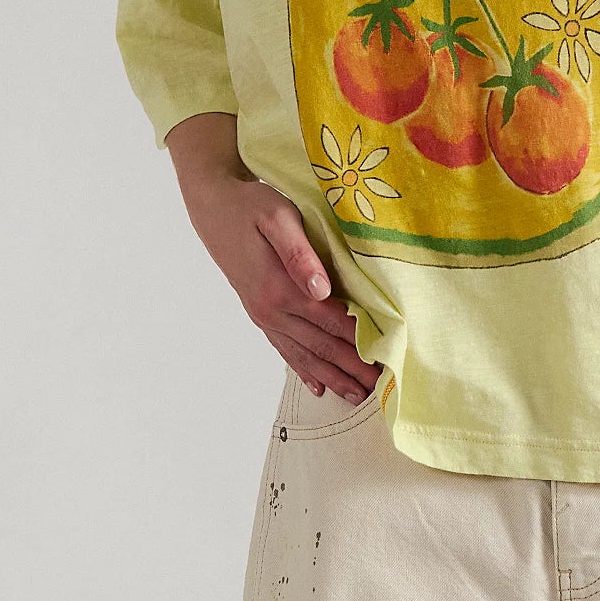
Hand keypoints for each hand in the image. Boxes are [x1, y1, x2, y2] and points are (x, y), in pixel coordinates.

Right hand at [167, 118, 381, 404]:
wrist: (213, 208)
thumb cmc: (251, 206)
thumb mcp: (279, 217)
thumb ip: (300, 254)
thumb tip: (321, 289)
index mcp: (281, 288)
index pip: (332, 321)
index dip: (360, 341)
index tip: (386, 360)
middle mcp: (271, 310)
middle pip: (321, 345)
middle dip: (352, 368)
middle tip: (381, 389)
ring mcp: (263, 315)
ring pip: (303, 354)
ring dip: (331, 376)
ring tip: (356, 395)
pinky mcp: (259, 314)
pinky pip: (284, 349)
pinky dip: (303, 369)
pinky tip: (317, 385)